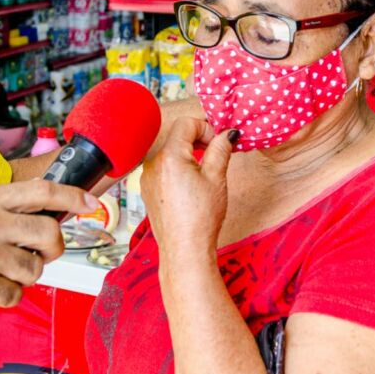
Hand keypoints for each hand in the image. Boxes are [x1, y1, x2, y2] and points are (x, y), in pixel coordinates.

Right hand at [0, 181, 97, 318]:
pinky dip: (4, 296)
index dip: (72, 197)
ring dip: (23, 276)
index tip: (90, 203)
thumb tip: (39, 215)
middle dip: (53, 249)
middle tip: (40, 254)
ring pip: (35, 269)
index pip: (42, 192)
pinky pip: (15, 295)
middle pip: (51, 234)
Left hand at [141, 118, 236, 264]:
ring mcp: (147, 177)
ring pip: (170, 154)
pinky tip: (190, 188)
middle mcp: (153, 164)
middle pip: (177, 137)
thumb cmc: (200, 218)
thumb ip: (220, 149)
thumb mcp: (216, 178)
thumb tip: (227, 134)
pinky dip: (178, 170)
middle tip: (215, 155)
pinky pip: (163, 169)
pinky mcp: (147, 189)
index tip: (218, 141)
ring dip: (188, 156)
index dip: (205, 128)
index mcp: (169, 156)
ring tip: (203, 175)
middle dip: (198, 141)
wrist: (184, 249)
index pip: (186, 123)